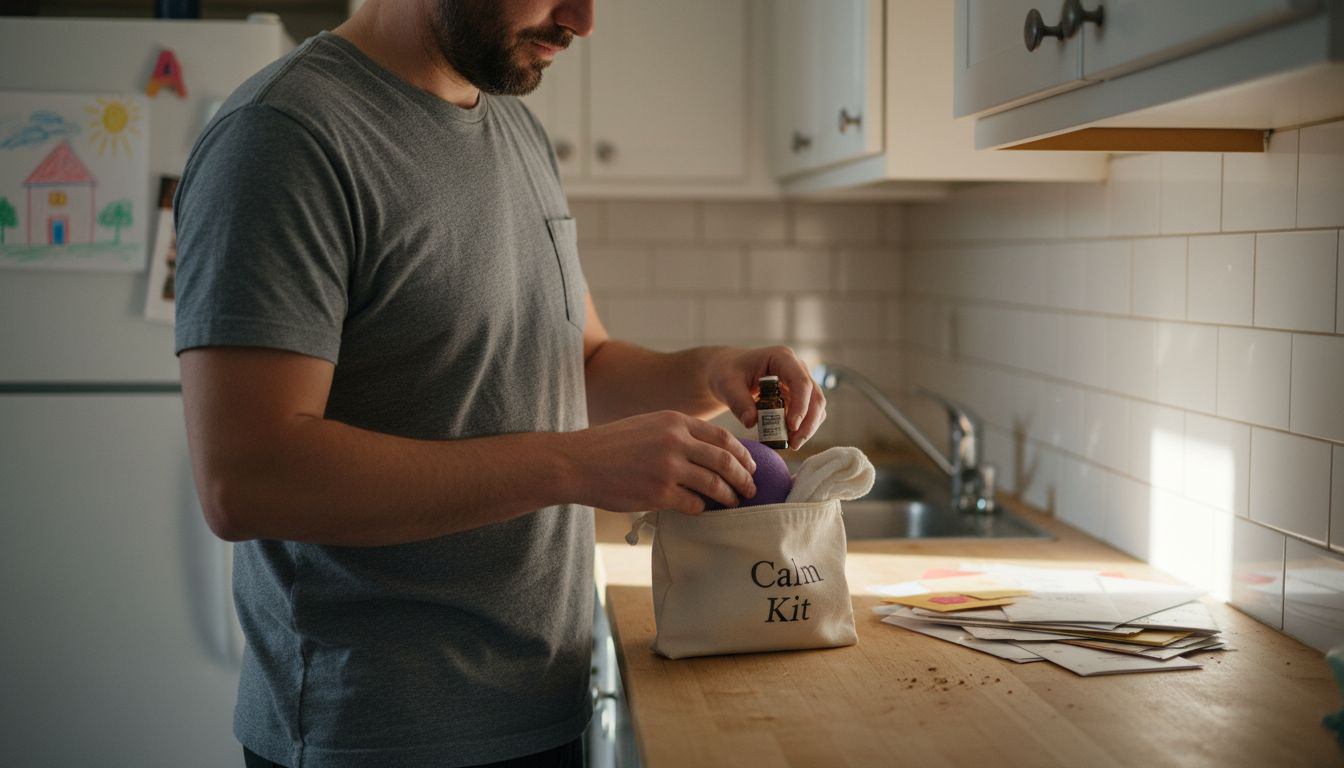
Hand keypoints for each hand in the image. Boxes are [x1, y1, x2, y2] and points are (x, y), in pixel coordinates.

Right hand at [565, 410, 756, 514]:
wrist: (577, 462)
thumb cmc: (611, 446)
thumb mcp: (648, 425)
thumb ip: (678, 433)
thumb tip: (710, 452)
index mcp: (675, 421)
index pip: (722, 438)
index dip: (742, 454)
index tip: (750, 466)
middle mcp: (675, 441)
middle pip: (725, 461)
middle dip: (744, 478)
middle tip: (751, 489)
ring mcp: (668, 468)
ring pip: (714, 484)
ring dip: (729, 497)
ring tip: (734, 503)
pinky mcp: (658, 493)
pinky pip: (694, 504)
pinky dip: (703, 509)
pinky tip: (702, 510)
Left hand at [706, 346, 825, 449]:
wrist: (728, 371)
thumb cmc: (727, 372)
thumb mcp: (727, 384)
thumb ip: (737, 402)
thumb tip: (751, 423)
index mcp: (782, 358)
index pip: (801, 382)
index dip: (801, 405)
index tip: (791, 427)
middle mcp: (796, 368)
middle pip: (815, 396)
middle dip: (808, 422)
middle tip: (794, 444)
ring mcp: (799, 383)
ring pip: (816, 407)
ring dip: (807, 428)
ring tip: (791, 445)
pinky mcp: (798, 396)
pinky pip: (808, 414)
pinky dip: (801, 428)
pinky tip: (787, 440)